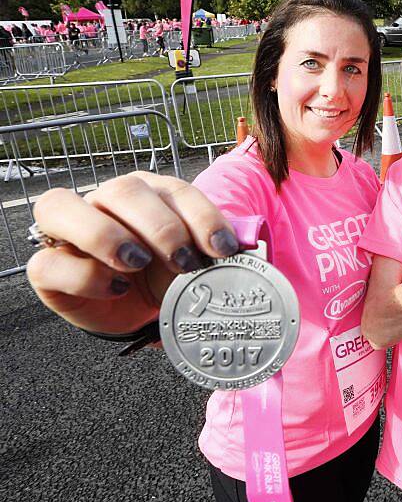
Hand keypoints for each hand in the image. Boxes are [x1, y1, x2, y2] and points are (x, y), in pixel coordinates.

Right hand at [27, 172, 238, 334]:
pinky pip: (49, 262)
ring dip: (106, 235)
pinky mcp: (47, 269)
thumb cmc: (168, 277)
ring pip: (62, 205)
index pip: (175, 189)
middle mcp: (106, 202)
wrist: (138, 312)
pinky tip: (116, 288)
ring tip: (138, 265)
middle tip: (185, 261)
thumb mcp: (197, 263)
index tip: (223, 248)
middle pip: (124, 189)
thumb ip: (219, 250)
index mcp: (149, 194)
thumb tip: (253, 249)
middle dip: (160, 225)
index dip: (201, 215)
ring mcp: (68, 232)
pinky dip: (84, 275)